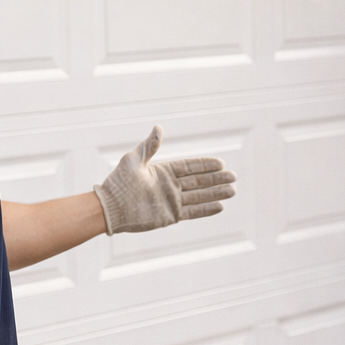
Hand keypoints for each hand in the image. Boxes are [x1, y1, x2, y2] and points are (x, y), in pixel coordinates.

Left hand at [93, 125, 236, 233]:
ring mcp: (171, 201)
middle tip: (234, 176)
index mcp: (163, 171)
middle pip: (198, 181)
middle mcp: (170, 186)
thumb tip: (159, 128)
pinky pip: (192, 212)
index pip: (189, 167)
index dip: (205, 165)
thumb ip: (149, 147)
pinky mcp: (170, 216)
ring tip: (232, 190)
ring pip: (199, 196)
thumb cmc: (118, 182)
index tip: (221, 163)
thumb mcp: (133, 160)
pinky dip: (206, 210)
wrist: (110, 208)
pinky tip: (220, 207)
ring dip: (215, 193)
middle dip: (216, 179)